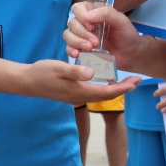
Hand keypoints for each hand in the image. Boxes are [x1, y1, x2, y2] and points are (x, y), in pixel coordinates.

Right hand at [22, 59, 139, 103]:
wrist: (27, 82)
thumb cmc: (42, 73)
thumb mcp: (58, 68)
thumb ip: (75, 71)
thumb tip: (91, 73)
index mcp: (79, 91)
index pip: (106, 92)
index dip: (122, 88)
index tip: (135, 82)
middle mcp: (80, 96)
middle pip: (107, 95)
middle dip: (123, 89)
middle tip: (137, 81)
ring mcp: (77, 96)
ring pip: (101, 95)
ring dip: (115, 89)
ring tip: (127, 81)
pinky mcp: (73, 93)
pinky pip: (94, 93)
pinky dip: (104, 88)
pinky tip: (107, 80)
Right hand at [64, 3, 146, 68]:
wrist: (131, 54)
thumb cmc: (127, 35)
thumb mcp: (121, 21)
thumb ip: (106, 13)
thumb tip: (87, 17)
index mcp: (93, 12)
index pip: (78, 8)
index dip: (81, 16)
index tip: (92, 26)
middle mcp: (85, 23)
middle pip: (72, 23)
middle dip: (82, 33)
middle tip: (96, 42)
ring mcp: (81, 36)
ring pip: (68, 35)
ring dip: (77, 41)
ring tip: (90, 48)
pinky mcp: (81, 49)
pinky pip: (68, 48)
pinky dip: (71, 50)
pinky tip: (77, 54)